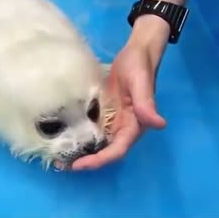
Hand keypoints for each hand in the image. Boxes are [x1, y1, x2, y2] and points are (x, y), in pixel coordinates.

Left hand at [72, 15, 169, 169]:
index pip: (117, 150)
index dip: (99, 160)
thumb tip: (159, 124)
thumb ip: (146, 104)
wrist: (136, 53)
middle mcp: (124, 128)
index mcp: (134, 125)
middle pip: (105, 152)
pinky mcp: (105, 114)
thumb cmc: (139, 66)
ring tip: (59, 158)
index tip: (79, 165)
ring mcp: (113, 122)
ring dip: (81, 152)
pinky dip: (80, 137)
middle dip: (86, 161)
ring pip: (98, 144)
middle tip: (62, 164)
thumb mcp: (141, 83)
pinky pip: (93, 130)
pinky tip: (65, 138)